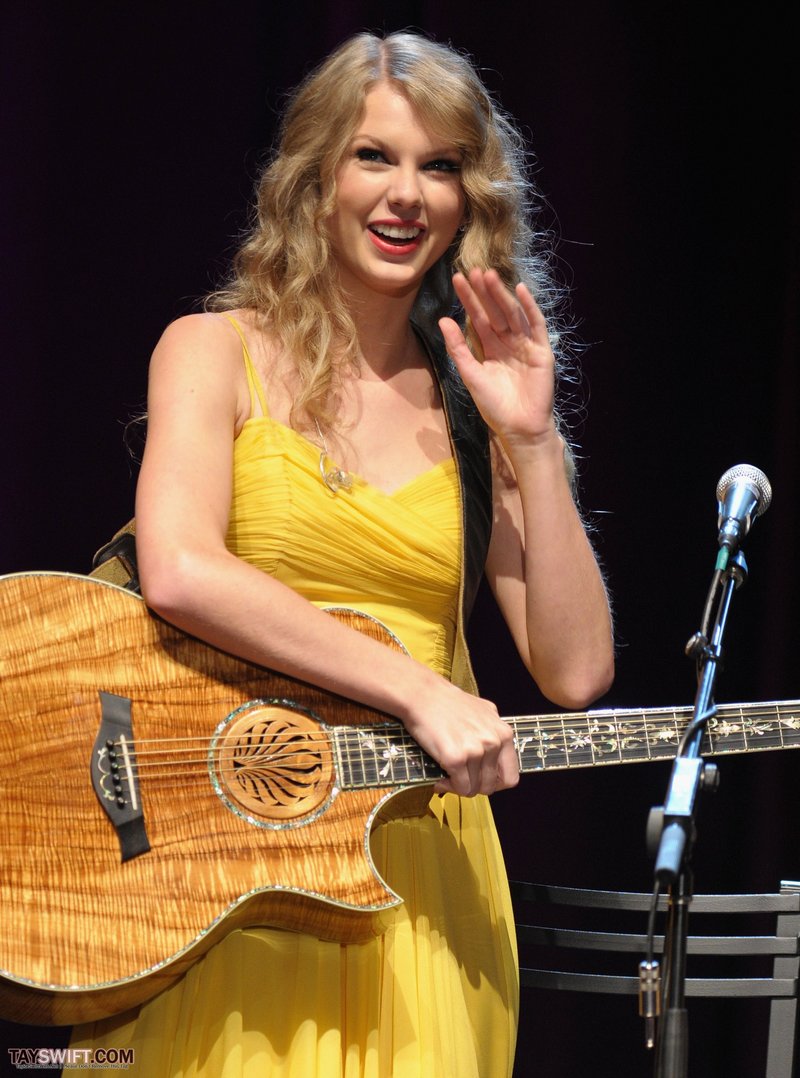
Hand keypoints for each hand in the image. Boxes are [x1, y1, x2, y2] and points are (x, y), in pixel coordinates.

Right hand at [402, 678, 518, 796]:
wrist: (424, 695)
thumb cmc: (450, 702)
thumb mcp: (484, 713)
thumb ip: (494, 733)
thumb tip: (496, 756)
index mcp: (503, 734)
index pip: (511, 777)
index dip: (495, 784)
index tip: (481, 780)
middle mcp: (493, 743)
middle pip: (490, 786)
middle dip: (474, 786)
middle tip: (461, 779)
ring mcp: (475, 751)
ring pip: (473, 789)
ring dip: (459, 787)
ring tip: (448, 775)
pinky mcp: (455, 758)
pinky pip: (458, 786)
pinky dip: (448, 786)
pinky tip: (441, 777)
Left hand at [438, 268, 557, 450]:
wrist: (519, 428)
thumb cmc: (495, 407)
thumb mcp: (471, 376)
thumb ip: (458, 349)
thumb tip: (443, 320)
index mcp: (491, 349)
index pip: (478, 319)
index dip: (469, 300)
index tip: (458, 280)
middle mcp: (508, 344)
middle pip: (495, 312)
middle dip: (484, 293)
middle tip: (473, 270)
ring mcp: (526, 345)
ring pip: (512, 315)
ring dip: (502, 295)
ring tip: (489, 276)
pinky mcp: (542, 351)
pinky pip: (536, 325)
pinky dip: (530, 308)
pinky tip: (520, 290)